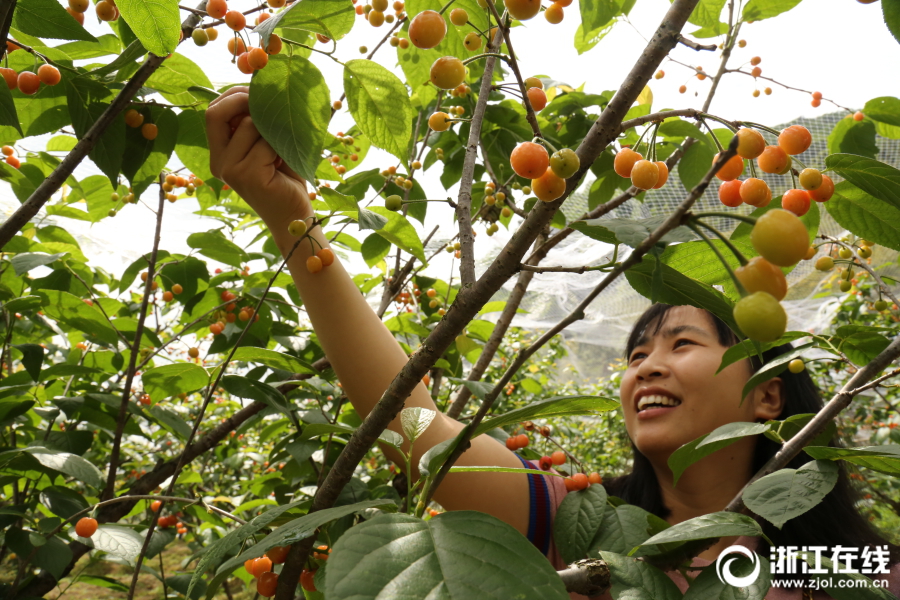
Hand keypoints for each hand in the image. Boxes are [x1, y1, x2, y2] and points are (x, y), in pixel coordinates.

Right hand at [206, 86, 309, 222]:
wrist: (294, 214)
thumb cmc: (285, 177)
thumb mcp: (267, 144)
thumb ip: (256, 122)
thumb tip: (258, 89)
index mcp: (219, 152)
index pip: (213, 111)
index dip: (234, 95)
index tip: (258, 92)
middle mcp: (218, 161)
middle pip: (215, 113)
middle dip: (242, 99)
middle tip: (269, 103)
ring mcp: (229, 170)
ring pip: (247, 125)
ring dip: (271, 129)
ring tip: (281, 149)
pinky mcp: (246, 176)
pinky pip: (265, 143)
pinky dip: (280, 146)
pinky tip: (284, 163)